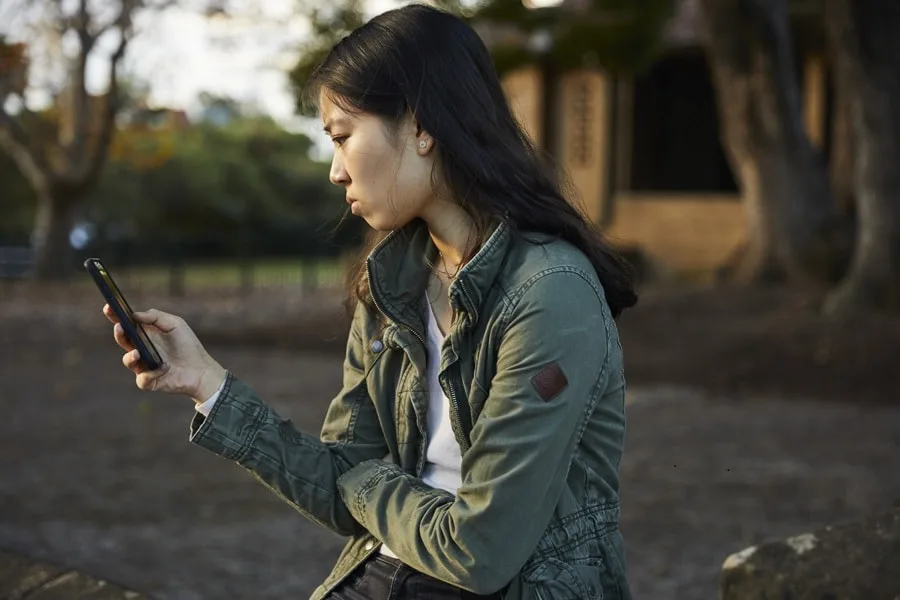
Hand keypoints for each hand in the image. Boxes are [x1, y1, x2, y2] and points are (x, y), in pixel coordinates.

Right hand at [103, 304, 226, 402]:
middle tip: (120, 327)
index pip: (125, 324)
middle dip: (119, 333)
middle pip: (123, 340)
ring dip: (131, 357)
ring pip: (128, 361)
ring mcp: (143, 365)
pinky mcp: (149, 381)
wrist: (201, 369)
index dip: (114, 316)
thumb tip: (134, 315)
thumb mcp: (175, 324)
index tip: (108, 307)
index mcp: (144, 334)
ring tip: (137, 353)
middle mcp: (140, 349)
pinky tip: (165, 367)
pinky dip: (152, 373)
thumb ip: (156, 316)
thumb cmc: (187, 345)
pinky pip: (143, 378)